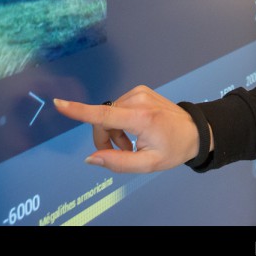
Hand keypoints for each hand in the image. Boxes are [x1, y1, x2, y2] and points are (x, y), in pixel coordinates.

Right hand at [54, 85, 208, 172]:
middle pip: (103, 120)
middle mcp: (138, 100)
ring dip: (114, 131)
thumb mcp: (148, 164)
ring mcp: (139, 92)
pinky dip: (120, 122)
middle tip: (122, 152)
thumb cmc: (174, 149)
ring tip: (132, 143)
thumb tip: (91, 158)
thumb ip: (118, 162)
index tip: (59, 103)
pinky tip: (134, 130)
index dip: (79, 111)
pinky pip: (117, 108)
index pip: (104, 114)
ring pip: (109, 114)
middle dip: (105, 138)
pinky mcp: (140, 91)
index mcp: (141, 118)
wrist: (195, 130)